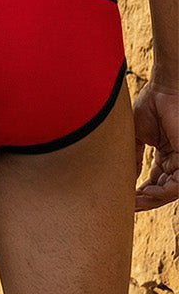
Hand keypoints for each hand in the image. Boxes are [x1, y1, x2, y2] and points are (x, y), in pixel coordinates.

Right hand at [133, 80, 178, 210]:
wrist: (165, 88)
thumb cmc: (152, 104)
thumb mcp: (137, 135)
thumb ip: (134, 157)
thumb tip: (125, 177)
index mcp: (167, 156)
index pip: (155, 181)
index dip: (139, 192)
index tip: (121, 197)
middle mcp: (177, 162)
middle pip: (161, 190)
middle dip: (143, 200)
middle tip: (124, 205)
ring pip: (169, 192)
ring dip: (149, 200)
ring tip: (131, 202)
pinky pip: (176, 186)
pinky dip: (159, 193)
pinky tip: (142, 194)